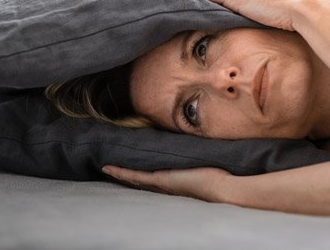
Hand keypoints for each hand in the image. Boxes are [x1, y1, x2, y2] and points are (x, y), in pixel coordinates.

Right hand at [101, 165, 231, 201]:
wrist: (223, 189)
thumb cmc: (221, 176)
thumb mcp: (207, 161)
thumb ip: (202, 153)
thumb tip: (206, 139)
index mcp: (175, 181)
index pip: (155, 176)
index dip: (141, 172)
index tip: (130, 167)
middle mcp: (166, 185)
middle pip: (141, 179)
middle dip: (126, 174)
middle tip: (110, 168)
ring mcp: (161, 183)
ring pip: (136, 178)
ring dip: (120, 173)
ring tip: (106, 167)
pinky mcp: (161, 180)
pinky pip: (136, 176)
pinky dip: (122, 172)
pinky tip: (109, 168)